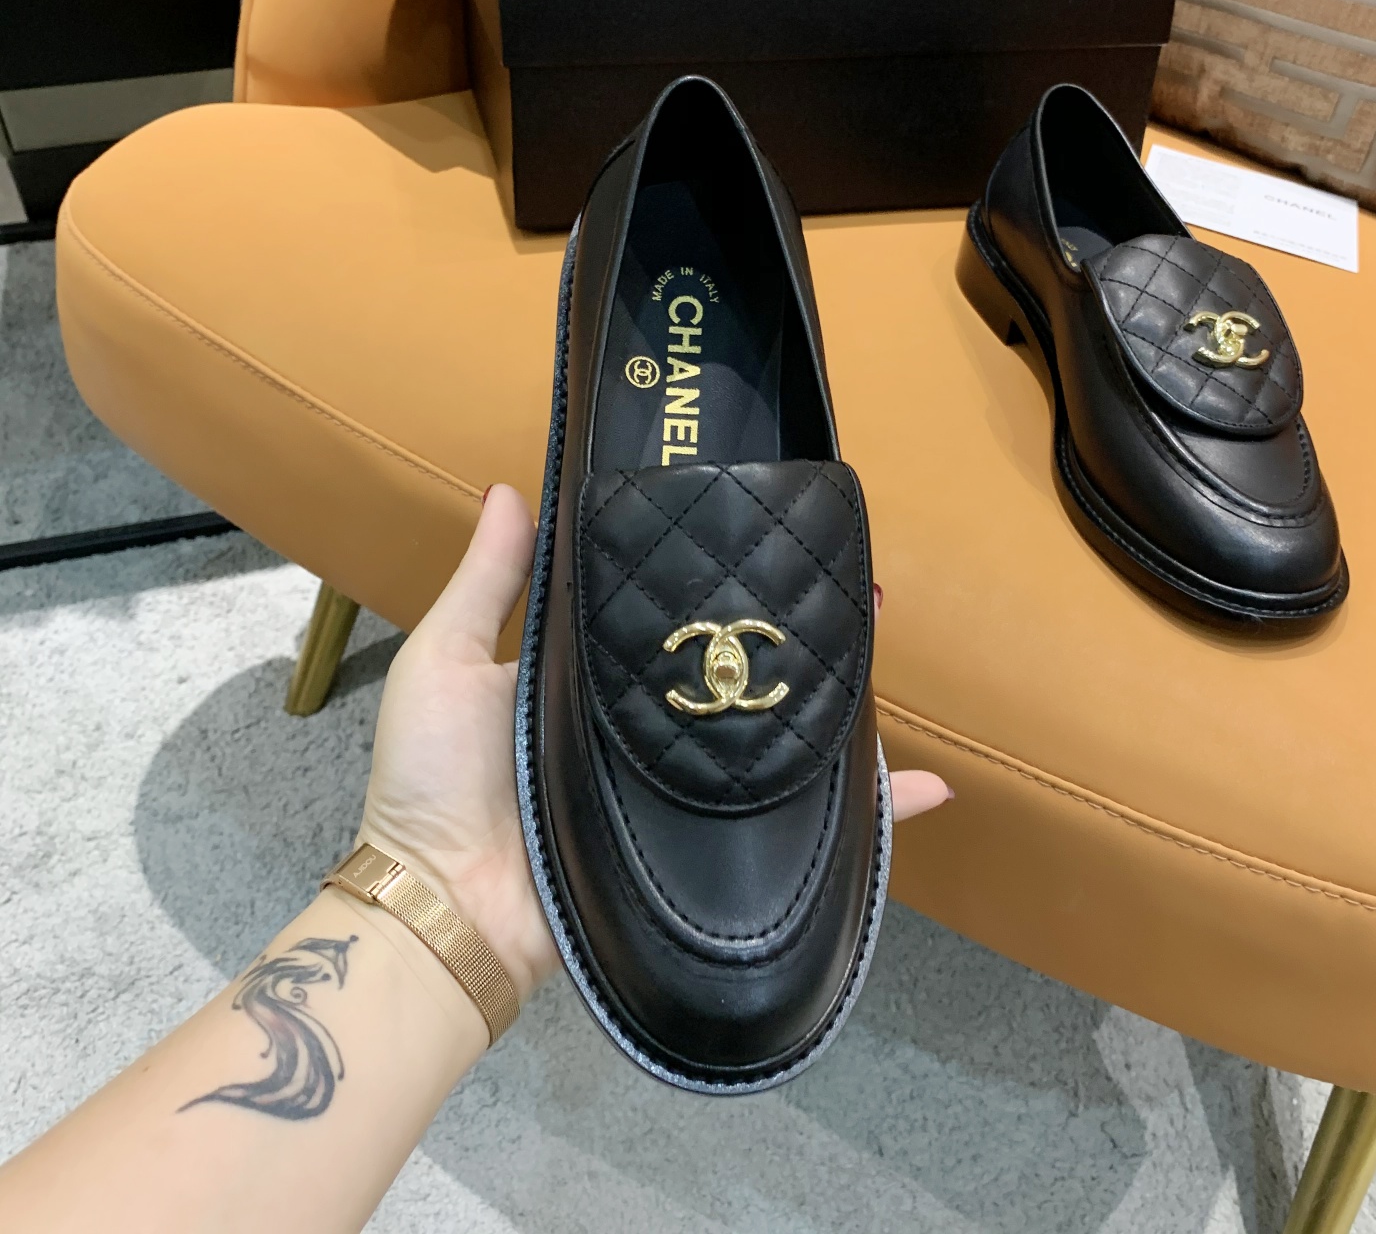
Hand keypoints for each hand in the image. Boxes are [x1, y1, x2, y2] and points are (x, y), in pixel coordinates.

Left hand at [358, 485, 951, 1005]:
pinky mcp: (704, 843)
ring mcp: (681, 785)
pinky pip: (795, 832)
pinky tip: (923, 788)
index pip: (673, 614)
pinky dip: (869, 818)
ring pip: (776, 737)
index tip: (770, 529)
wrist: (444, 907)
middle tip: (857, 585)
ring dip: (839, 702)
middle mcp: (648, 724)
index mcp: (594, 674)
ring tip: (885, 650)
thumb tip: (517, 486)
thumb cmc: (435, 777)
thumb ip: (488, 582)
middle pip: (740, 670)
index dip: (722, 577)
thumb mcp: (447, 661)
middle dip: (798, 629)